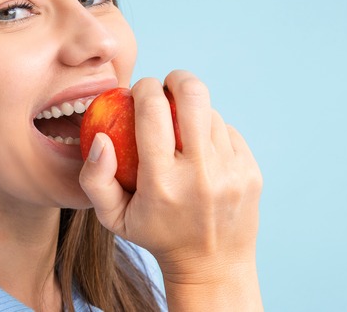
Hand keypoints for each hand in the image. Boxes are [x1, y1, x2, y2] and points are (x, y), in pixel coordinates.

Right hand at [79, 70, 262, 308]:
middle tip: (167, 86)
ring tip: (181, 129)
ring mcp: (231, 172)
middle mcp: (200, 174)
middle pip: (193, 95)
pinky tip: (201, 150)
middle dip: (177, 79)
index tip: (139, 91)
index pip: (152, 111)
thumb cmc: (155, 235)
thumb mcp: (112, 217)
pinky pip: (229, 131)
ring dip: (193, 110)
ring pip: (212, 112)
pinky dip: (212, 132)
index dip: (143, 88)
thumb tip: (100, 138)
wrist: (212, 266)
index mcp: (162, 183)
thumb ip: (95, 178)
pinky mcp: (251, 172)